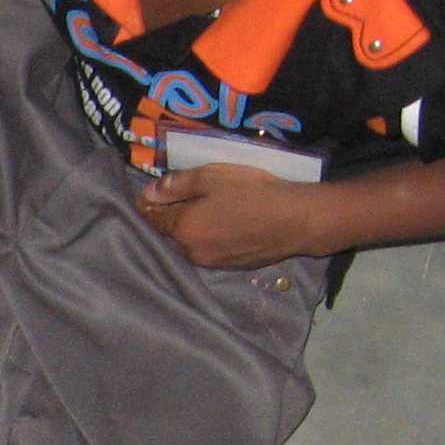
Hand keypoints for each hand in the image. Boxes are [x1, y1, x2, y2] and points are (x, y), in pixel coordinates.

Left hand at [135, 166, 330, 271]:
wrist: (296, 220)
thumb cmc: (252, 192)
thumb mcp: (210, 177)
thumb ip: (176, 185)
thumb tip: (148, 193)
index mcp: (182, 230)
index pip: (153, 219)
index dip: (150, 204)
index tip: (153, 194)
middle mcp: (192, 253)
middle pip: (173, 233)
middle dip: (174, 217)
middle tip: (187, 196)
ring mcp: (213, 264)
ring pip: (194, 243)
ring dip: (196, 229)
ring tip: (212, 210)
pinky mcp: (233, 267)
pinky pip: (214, 250)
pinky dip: (215, 238)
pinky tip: (230, 224)